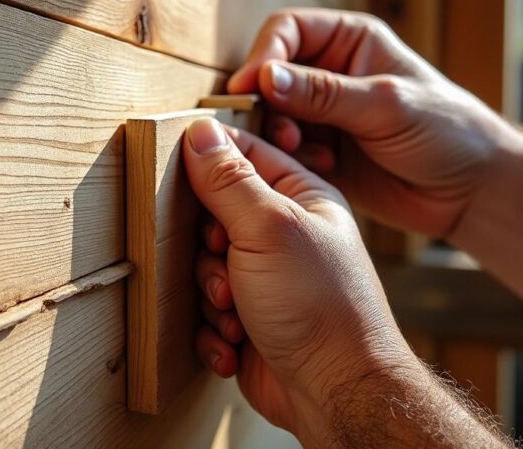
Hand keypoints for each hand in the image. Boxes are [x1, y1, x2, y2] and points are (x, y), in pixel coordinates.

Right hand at [184, 118, 416, 442]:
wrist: (336, 391)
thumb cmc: (319, 305)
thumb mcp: (269, 228)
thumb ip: (229, 179)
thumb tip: (199, 132)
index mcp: (300, 197)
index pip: (243, 153)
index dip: (209, 164)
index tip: (186, 179)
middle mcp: (284, 234)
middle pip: (212, 214)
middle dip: (208, 246)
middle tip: (223, 259)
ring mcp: (266, 278)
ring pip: (204, 266)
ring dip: (210, 293)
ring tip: (235, 311)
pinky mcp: (250, 319)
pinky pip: (206, 312)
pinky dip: (214, 331)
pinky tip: (236, 342)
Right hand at [228, 8, 513, 237]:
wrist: (472, 191)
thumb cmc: (447, 132)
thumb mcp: (386, 105)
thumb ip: (324, 93)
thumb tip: (265, 77)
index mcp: (349, 41)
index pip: (286, 31)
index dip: (263, 56)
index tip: (249, 88)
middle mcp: (329, 73)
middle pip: (269, 75)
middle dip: (266, 103)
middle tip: (281, 131)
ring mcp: (322, 114)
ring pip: (270, 115)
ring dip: (277, 134)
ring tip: (303, 151)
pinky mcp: (319, 152)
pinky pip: (282, 150)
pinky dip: (290, 159)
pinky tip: (322, 169)